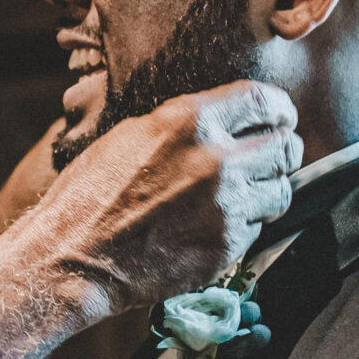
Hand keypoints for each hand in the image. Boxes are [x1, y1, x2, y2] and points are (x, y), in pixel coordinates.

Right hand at [0, 81, 300, 358]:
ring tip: (242, 195)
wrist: (74, 257)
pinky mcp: (226, 246)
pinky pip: (256, 229)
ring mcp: (225, 207)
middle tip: (273, 157)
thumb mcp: (132, 135)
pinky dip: (244, 225)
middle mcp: (216, 160)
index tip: (280, 118)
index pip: (263, 102)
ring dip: (267, 191)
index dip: (279, 110)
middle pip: (284, 147)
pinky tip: (212, 225)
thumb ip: (185, 125)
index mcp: (190, 121)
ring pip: (280, 191)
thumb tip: (224, 120)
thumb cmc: (91, 194)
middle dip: (283, 150)